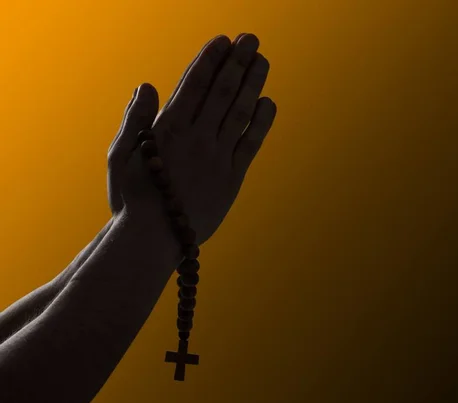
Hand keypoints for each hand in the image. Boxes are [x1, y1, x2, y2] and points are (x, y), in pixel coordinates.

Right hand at [107, 33, 276, 244]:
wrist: (153, 239)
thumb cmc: (131, 198)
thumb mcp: (119, 156)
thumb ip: (135, 119)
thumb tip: (146, 85)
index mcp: (169, 129)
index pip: (195, 85)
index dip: (210, 60)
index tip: (223, 40)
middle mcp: (198, 138)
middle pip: (222, 92)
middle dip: (237, 61)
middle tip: (251, 39)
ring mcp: (218, 158)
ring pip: (240, 113)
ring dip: (253, 83)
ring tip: (262, 61)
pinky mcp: (232, 179)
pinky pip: (251, 145)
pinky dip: (262, 122)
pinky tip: (269, 103)